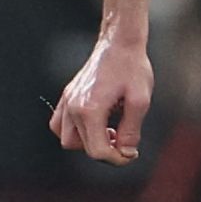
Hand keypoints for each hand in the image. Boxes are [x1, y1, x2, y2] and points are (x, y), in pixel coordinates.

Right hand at [50, 37, 152, 164]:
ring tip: (109, 130)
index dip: (117, 159)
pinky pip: (60, 125)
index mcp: (90, 110)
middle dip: (105, 151)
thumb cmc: (132, 68)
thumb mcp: (141, 101)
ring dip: (88, 142)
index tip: (132, 153)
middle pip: (83, 148)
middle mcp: (73, 107)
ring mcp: (66, 101)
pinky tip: (95, 124)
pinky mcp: (66, 96)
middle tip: (124, 140)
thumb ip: (132, 131)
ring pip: (68, 139)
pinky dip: (75, 131)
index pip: (97, 151)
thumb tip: (126, 152)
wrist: (119, 42)